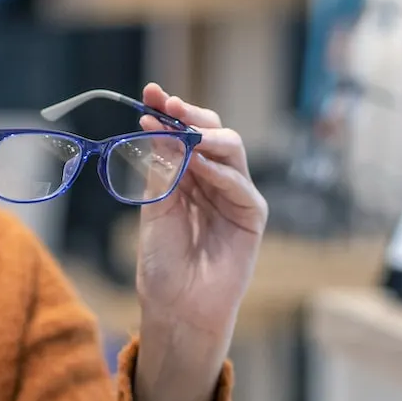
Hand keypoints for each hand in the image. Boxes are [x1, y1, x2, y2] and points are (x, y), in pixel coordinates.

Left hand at [136, 83, 267, 338]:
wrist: (176, 306)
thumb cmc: (162, 262)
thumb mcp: (155, 208)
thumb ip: (161, 170)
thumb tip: (159, 129)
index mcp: (186, 176)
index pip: (182, 134)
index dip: (168, 113)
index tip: (150, 94)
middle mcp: (212, 180)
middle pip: (211, 132)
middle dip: (189, 115)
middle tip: (167, 105)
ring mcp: (234, 195)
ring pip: (231, 150)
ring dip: (206, 136)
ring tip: (183, 132)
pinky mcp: (252, 216)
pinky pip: (240, 185)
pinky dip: (219, 171)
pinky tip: (199, 163)